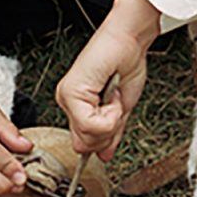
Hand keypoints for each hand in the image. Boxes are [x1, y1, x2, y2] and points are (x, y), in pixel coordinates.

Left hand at [56, 0, 161, 160]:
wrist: (129, 40)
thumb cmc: (126, 64)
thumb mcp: (121, 110)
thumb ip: (111, 134)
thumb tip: (104, 156)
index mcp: (76, 107)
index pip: (84, 144)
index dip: (105, 139)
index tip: (116, 119)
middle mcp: (67, 102)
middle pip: (84, 144)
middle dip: (108, 131)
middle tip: (116, 106)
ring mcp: (67, 97)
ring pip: (88, 135)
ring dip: (111, 119)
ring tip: (113, 96)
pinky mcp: (72, 92)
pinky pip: (91, 123)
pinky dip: (111, 112)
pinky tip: (111, 93)